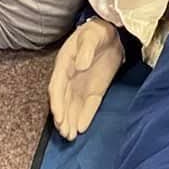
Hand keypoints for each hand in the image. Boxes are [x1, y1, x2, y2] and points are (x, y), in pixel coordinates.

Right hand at [48, 17, 125, 140]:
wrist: (112, 31)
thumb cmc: (97, 31)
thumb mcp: (91, 36)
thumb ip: (86, 50)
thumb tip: (80, 66)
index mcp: (64, 65)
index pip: (57, 88)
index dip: (57, 103)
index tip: (58, 117)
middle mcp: (70, 78)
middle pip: (64, 101)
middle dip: (63, 118)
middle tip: (65, 134)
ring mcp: (82, 85)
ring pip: (74, 106)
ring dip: (72, 121)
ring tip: (70, 137)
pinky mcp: (96, 89)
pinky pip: (90, 105)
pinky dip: (86, 116)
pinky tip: (82, 128)